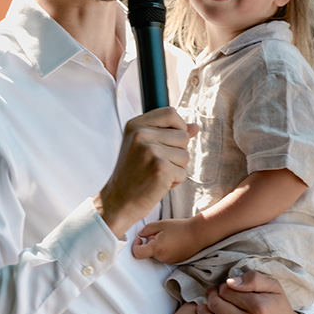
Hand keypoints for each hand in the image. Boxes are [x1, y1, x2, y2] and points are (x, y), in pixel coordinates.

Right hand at [94, 108, 197, 239]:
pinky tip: (157, 184)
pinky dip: (175, 182)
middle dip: (177, 153)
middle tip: (156, 164)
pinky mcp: (160, 168)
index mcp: (135, 125)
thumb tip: (195, 127)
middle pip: (182, 136)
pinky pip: (183, 172)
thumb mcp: (144, 147)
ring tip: (156, 175)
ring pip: (185, 155)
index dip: (179, 127)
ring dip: (176, 169)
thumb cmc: (133, 175)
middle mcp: (141, 135)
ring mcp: (150, 151)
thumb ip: (169, 134)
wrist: (118, 201)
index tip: (171, 142)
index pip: (170, 113)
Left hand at [132, 217, 198, 263]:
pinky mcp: (176, 261)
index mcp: (156, 248)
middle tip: (158, 233)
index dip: (135, 246)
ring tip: (168, 236)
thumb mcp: (161, 224)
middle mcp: (162, 257)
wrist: (198, 234)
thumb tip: (141, 235)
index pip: (137, 253)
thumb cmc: (180, 228)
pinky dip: (165, 250)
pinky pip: (165, 256)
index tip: (140, 239)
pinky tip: (174, 241)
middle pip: (148, 253)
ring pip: (157, 254)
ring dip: (158, 246)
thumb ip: (147, 229)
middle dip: (149, 243)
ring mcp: (169, 261)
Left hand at [195, 270, 305, 313]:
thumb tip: (230, 282)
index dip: (221, 288)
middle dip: (210, 298)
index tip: (222, 288)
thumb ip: (253, 278)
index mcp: (260, 307)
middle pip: (217, 307)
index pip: (226, 292)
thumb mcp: (273, 286)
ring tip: (202, 308)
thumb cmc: (278, 308)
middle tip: (210, 296)